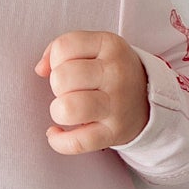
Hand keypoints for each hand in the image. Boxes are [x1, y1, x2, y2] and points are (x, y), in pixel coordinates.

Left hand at [33, 32, 149, 154]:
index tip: (68, 67)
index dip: (56, 60)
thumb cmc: (111, 73)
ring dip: (58, 111)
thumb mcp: (95, 48)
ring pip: (67, 108)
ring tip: (66, 109)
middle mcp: (116, 73)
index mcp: (110, 45)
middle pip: (60, 78)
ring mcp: (117, 105)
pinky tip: (57, 133)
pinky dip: (59, 141)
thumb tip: (40, 69)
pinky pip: (76, 143)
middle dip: (57, 86)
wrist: (148, 100)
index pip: (63, 47)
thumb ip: (63, 49)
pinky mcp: (113, 133)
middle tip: (71, 90)